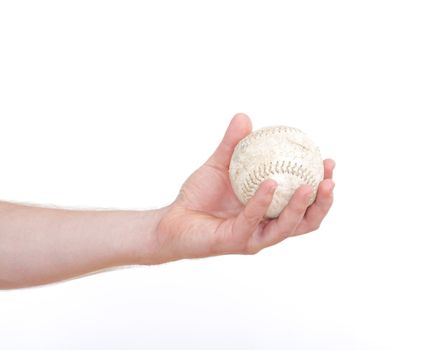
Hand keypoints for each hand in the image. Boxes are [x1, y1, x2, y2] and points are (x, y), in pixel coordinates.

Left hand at [149, 113, 334, 262]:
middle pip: (305, 221)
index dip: (321, 186)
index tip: (328, 161)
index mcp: (269, 211)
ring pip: (287, 227)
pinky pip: (253, 220)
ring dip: (302, 207)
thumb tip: (245, 116)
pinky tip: (271, 184)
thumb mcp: (219, 165)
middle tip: (330, 178)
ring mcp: (253, 237)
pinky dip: (263, 201)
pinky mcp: (236, 241)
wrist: (172, 219)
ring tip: (312, 185)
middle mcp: (266, 227)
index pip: (303, 203)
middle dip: (322, 202)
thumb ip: (233, 145)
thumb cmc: (198, 196)